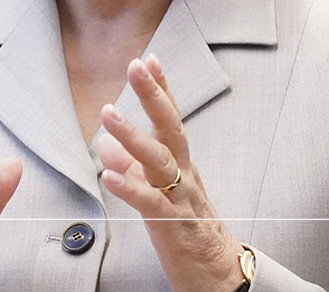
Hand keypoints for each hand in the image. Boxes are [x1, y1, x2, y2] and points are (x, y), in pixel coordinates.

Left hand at [96, 55, 244, 291]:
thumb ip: (135, 166)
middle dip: (153, 95)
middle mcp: (184, 175)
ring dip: (132, 135)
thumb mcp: (159, 192)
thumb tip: (107, 144)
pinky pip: (151, 204)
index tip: (149, 58)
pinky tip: (109, 176)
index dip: (161, 89)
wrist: (220, 277)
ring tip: (108, 113)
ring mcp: (182, 199)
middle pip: (170, 128)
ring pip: (160, 161)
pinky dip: (130, 188)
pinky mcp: (175, 227)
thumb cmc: (190, 230)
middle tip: (136, 66)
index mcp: (181, 164)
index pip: (171, 119)